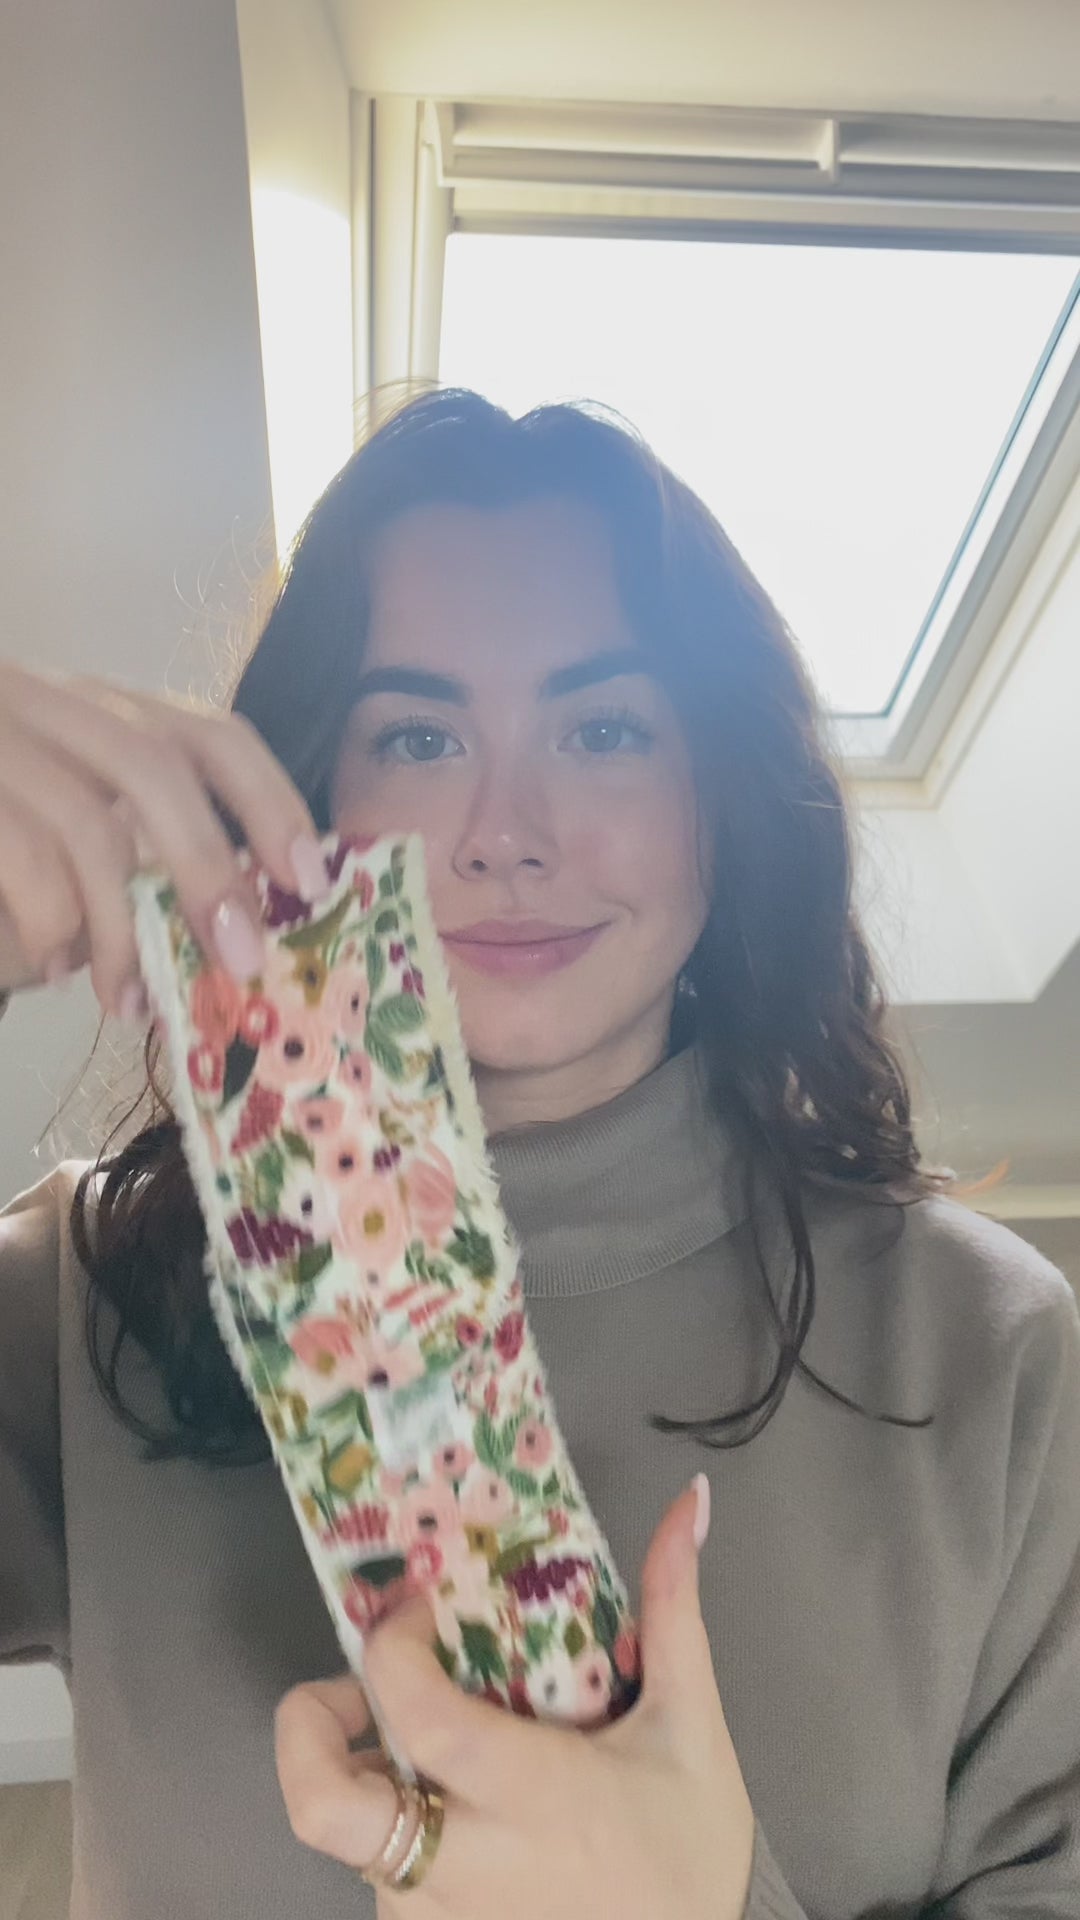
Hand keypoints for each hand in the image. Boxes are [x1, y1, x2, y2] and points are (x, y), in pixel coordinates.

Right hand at [0, 659, 325, 1015]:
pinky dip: (51, 924)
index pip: (207, 730)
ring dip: (118, 926)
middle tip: (238, 958)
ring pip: (80, 821)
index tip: (310, 877)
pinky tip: (55, 965)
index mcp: (90, 706)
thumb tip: (237, 925)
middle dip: (207, 866)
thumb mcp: (71, 833)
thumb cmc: (6, 862)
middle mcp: (36, 698)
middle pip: (151, 764)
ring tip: (128, 997)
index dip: (270, 800)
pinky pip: (22, 855)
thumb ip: (141, 855)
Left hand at [274, 1479, 755, 1919]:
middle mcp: (468, 1864)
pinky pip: (381, 1877)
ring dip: (369, 1776)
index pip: (418, 1716)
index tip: (414, 1611)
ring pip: (352, 1836)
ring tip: (425, 1742)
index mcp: (531, 1796)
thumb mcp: (690, 1726)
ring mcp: (438, 1917)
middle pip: (325, 1807)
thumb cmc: (690, 1852)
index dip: (390, 1648)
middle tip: (350, 1690)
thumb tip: (689, 1503)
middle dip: (305, 1732)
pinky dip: (397, 1826)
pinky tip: (452, 1803)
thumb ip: (675, 1610)